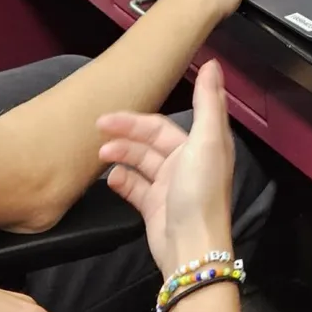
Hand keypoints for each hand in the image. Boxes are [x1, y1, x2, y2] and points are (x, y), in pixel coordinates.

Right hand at [98, 60, 237, 275]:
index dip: (139, 116)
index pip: (165, 123)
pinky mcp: (154, 207)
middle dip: (125, 133)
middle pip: (149, 141)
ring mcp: (169, 186)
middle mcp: (186, 163)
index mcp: (201, 146)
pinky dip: (121, 181)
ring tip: (100, 155)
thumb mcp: (207, 141)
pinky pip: (134, 187)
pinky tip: (110, 179)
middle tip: (97, 127)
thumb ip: (207, 102)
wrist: (191, 246)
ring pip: (139, 162)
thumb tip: (214, 64)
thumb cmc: (201, 191)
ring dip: (120, 155)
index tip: (114, 109)